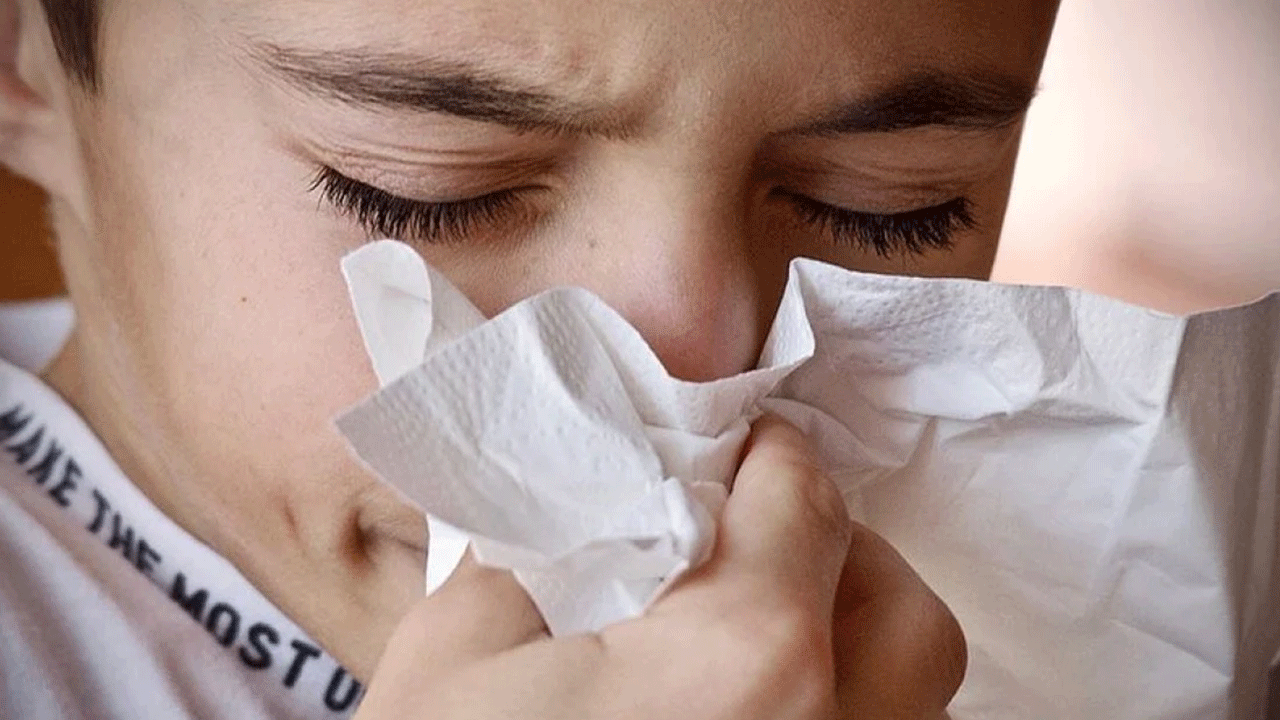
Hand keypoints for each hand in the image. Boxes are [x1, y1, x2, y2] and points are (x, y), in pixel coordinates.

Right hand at [355, 415, 966, 719]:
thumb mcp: (456, 655)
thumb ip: (541, 551)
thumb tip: (593, 509)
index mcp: (743, 659)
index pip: (804, 501)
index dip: (768, 453)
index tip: (739, 446)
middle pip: (898, 606)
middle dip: (835, 550)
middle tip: (752, 539)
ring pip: (910, 695)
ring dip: (851, 638)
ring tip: (754, 630)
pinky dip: (836, 709)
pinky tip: (749, 712)